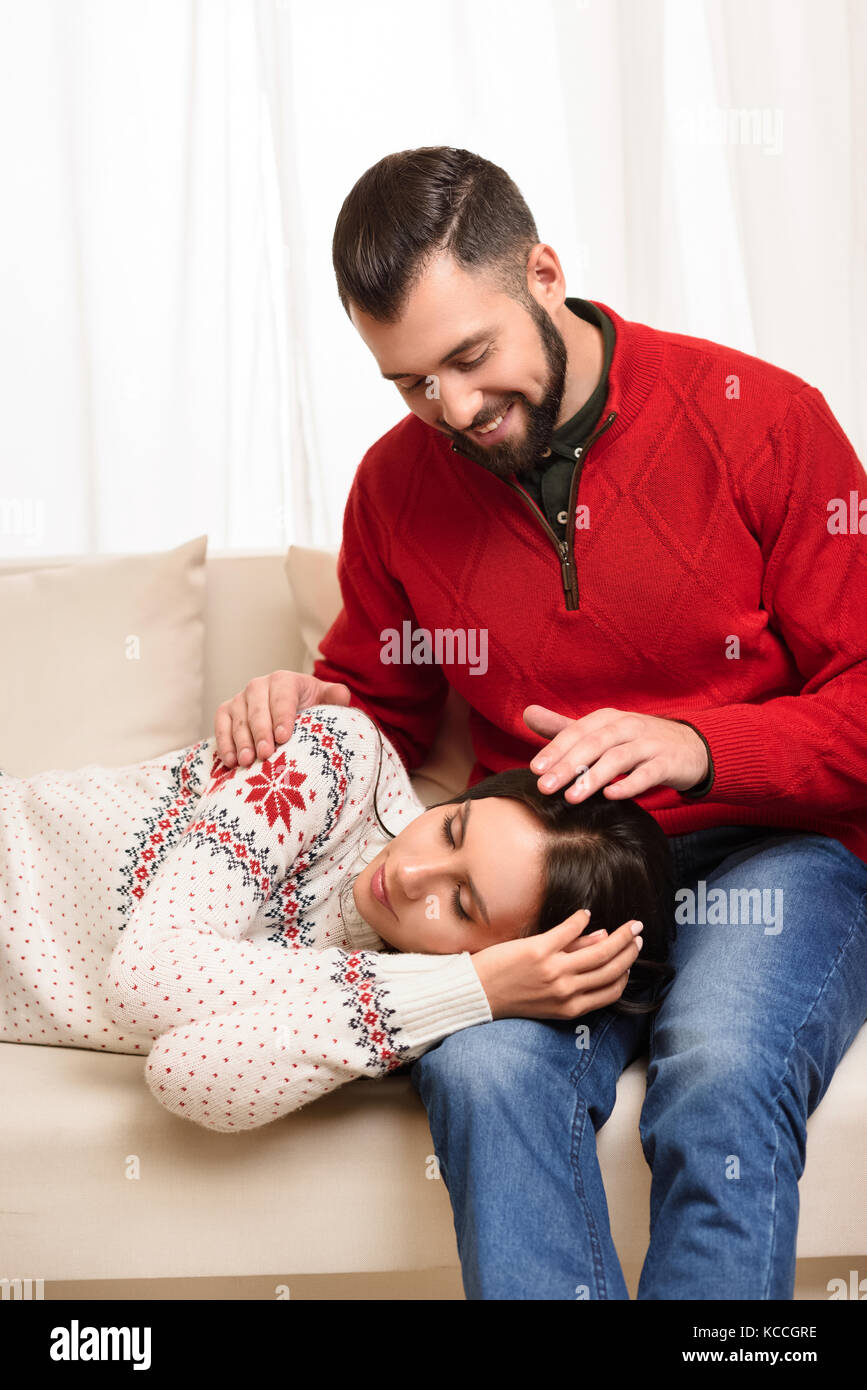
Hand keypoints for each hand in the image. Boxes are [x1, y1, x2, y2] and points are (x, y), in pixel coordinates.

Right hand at [214, 671, 351, 767]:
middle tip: (266, 753)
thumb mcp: (325, 700)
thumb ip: (335, 696)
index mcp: (284, 681)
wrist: (289, 712)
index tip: (284, 737)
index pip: (282, 695)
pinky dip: (224, 743)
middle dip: (261, 732)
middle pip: (257, 708)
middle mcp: (259, 686)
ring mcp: (240, 699)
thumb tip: (341, 696)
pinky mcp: (226, 712)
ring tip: (247, 761)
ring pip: (238, 718)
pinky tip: (230, 761)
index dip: (282, 716)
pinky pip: (221, 725)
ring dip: (241, 741)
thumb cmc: (309, 707)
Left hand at [471, 909, 643, 1020]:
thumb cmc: (510, 996)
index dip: (626, 973)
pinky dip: (581, 920)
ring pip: (599, 950)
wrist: (475, 994)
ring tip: (628, 924)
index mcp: (570, 1007)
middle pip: (611, 968)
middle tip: (637, 935)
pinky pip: (569, 931)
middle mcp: (566, 990)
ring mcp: (554, 970)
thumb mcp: (548, 996)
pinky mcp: (538, 950)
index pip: (611, 990)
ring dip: (618, 935)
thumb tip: (602, 942)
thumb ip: (576, 973)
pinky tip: (585, 914)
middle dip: (630, 950)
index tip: (631, 958)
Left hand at [523, 705, 707, 800]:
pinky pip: (648, 773)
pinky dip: (629, 784)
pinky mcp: (668, 762)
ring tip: (572, 797)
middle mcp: (627, 727)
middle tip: (545, 787)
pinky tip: (611, 796)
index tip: (535, 770)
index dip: (555, 749)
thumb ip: (563, 727)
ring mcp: (649, 744)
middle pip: (594, 744)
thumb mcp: (601, 731)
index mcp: (607, 719)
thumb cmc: (637, 741)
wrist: (690, 747)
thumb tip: (527, 713)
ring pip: (618, 758)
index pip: (576, 732)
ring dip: (594, 777)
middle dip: (568, 765)